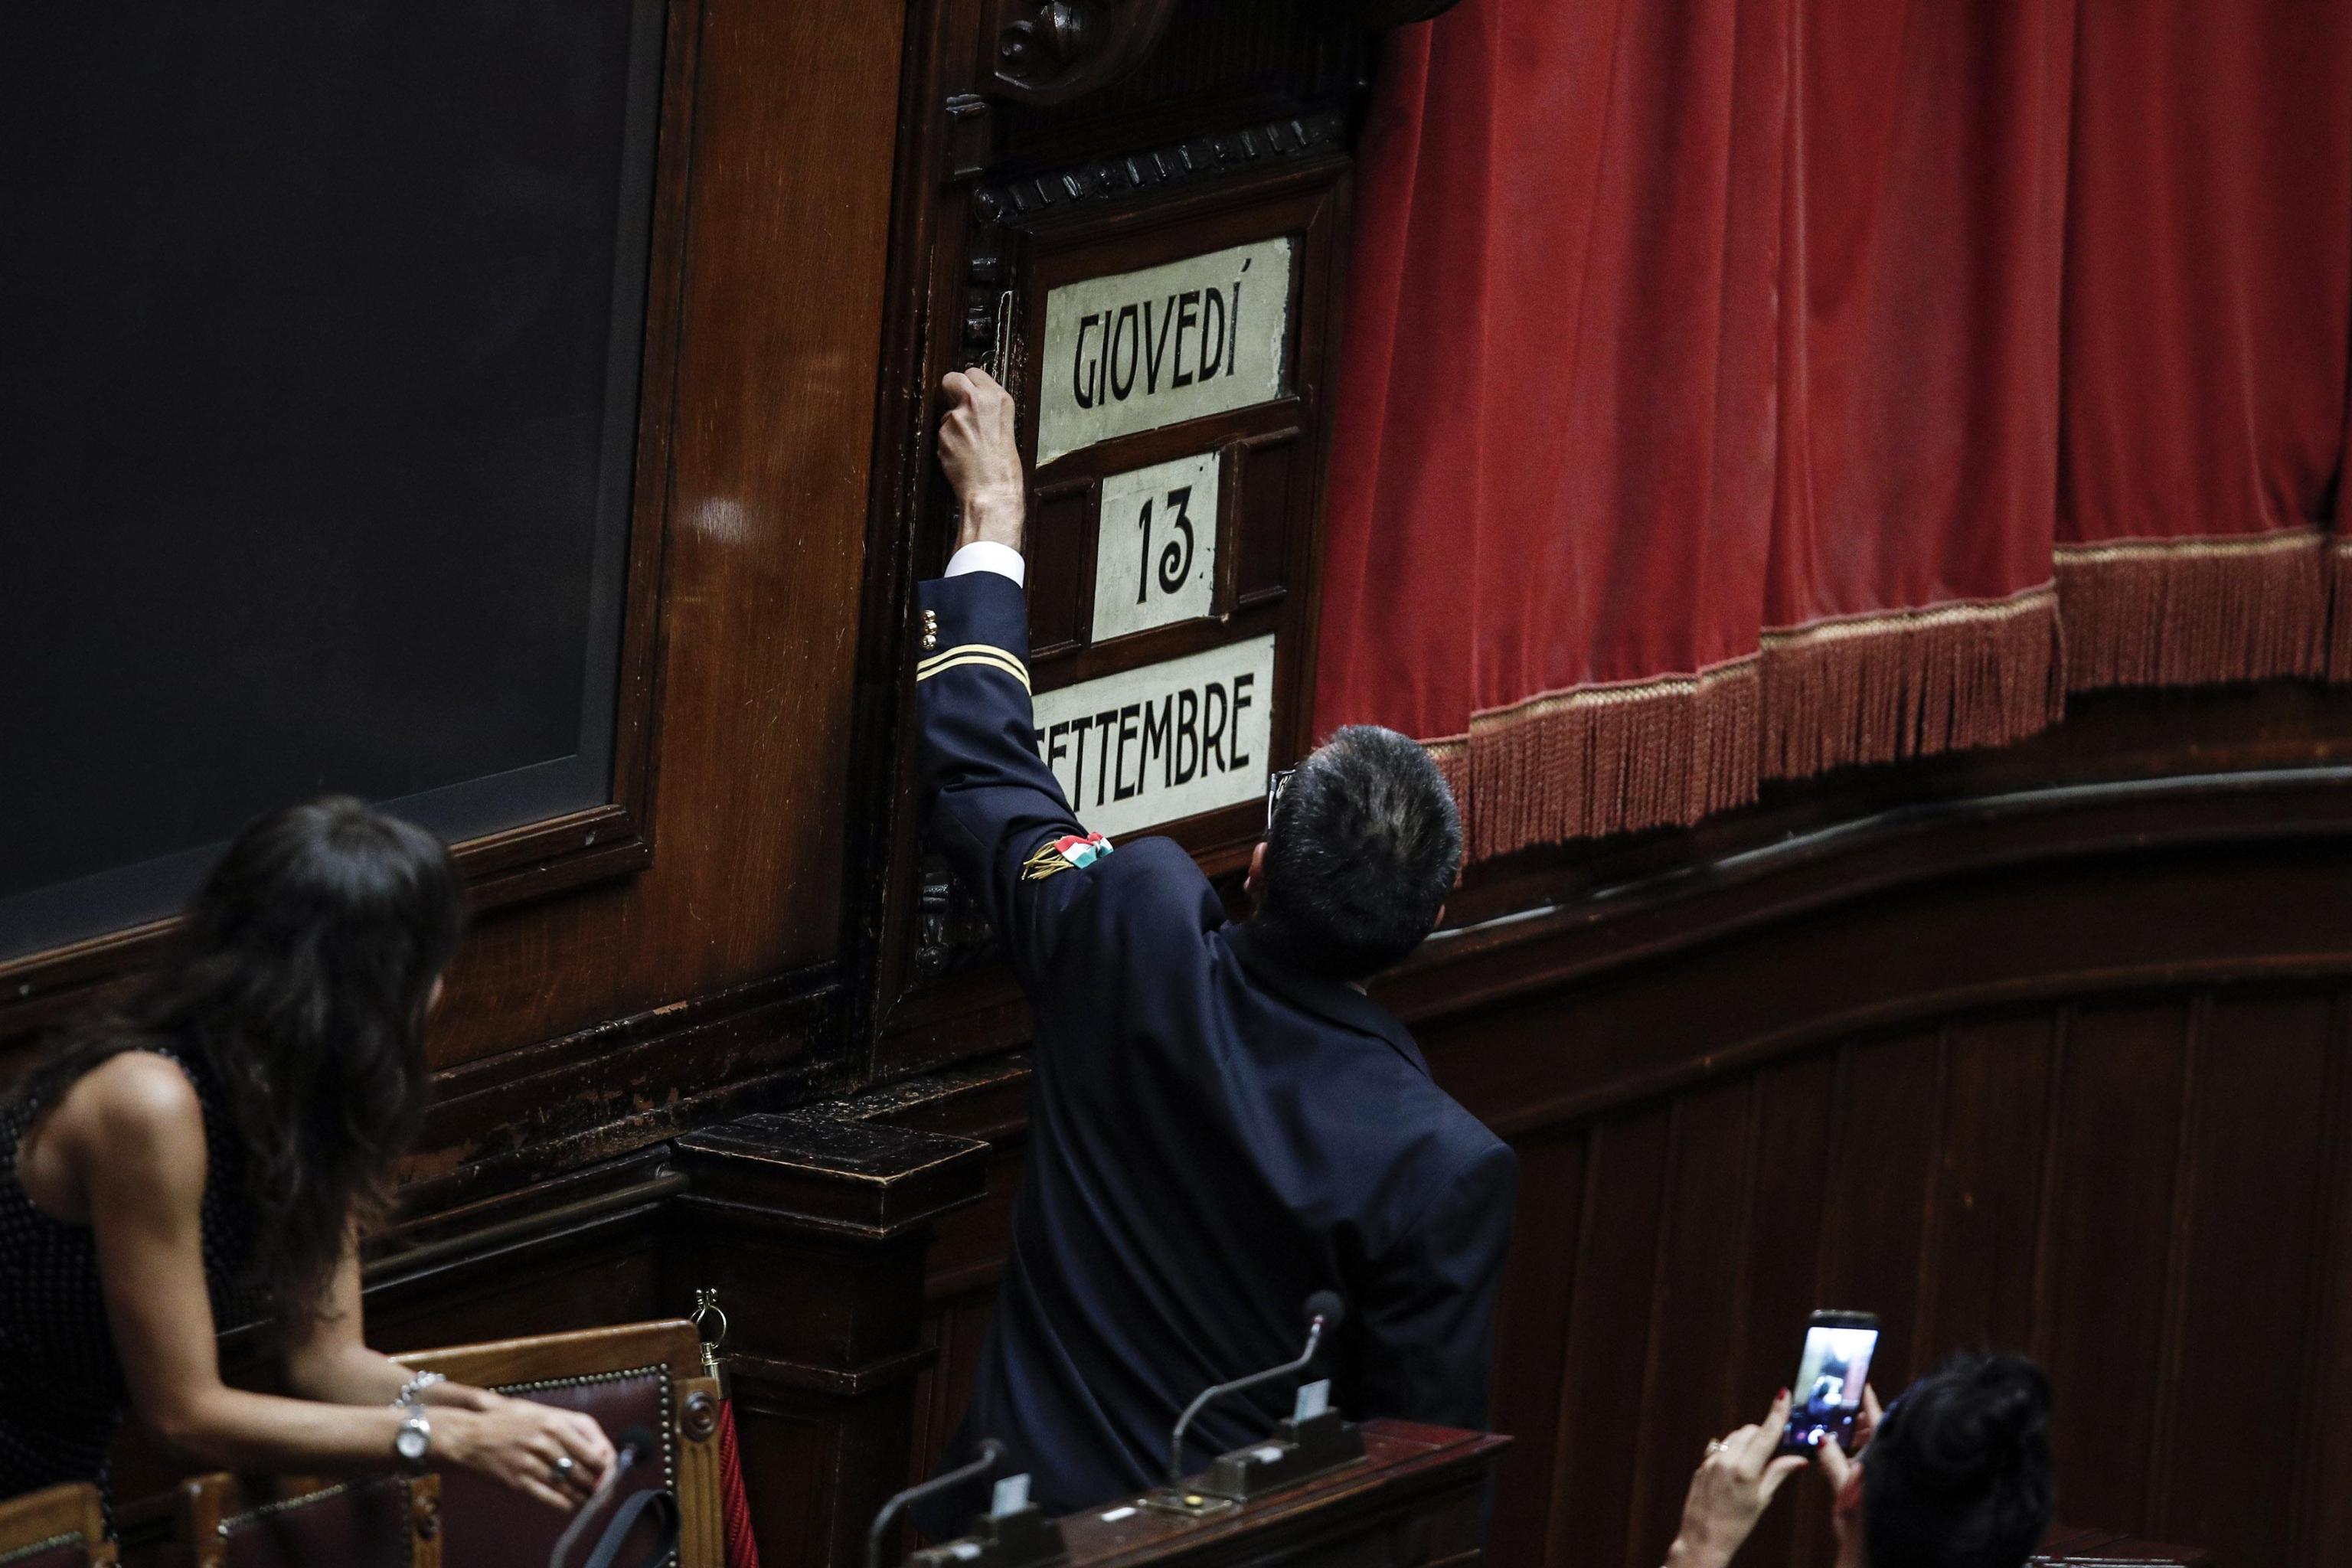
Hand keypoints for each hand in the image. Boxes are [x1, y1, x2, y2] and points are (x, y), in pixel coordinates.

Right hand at [436, 1394, 616, 1511]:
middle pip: (585, 1469)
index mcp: (555, 1421)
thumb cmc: (508, 1422)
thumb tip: (599, 1449)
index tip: (610, 1471)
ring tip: (591, 1499)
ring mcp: (531, 1462)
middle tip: (605, 1490)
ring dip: (585, 1496)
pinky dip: (565, 1504)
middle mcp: (546, 1441)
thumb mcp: (541, 1412)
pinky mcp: (518, 1481)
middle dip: (599, 1483)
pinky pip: (550, 1497)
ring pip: (570, 1485)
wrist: (468, 1435)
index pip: (594, 1447)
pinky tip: (571, 1505)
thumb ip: (570, 1427)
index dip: (607, 1464)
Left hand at [938, 367, 1024, 553]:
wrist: (992, 491)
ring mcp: (957, 417)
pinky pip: (941, 433)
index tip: (969, 392)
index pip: (973, 372)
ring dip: (952, 424)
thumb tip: (974, 403)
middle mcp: (977, 402)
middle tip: (957, 405)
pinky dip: (948, 442)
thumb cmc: (1004, 468)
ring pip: (945, 412)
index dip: (969, 384)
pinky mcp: (943, 433)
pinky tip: (961, 454)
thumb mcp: (1006, 428)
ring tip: (968, 445)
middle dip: (952, 390)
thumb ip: (990, 410)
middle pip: (952, 379)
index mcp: (998, 399)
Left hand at [1663, 1390, 1808, 1567]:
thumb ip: (1778, 1473)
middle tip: (1773, 1451)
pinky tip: (1735, 1471)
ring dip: (1747, 1442)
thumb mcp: (1761, 1500)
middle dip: (1762, 1435)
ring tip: (1753, 1465)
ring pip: (1733, 1437)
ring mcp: (1711, 1461)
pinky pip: (1720, 1448)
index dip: (1777, 1413)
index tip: (1783, 1395)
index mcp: (1745, 1469)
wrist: (1702, 1539)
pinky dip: (1732, 1452)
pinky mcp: (1701, 1465)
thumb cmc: (1736, 1525)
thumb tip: (1798, 1459)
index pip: (1766, 1434)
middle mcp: (1726, 1459)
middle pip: (1749, 1431)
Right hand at [1814, 1382, 1880, 1555]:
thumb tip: (1822, 1438)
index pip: (1878, 1422)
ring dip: (1855, 1437)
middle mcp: (1885, 1464)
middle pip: (1875, 1433)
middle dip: (1858, 1420)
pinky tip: (1839, 1454)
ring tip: (1838, 1429)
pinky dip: (1854, 1453)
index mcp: (1881, 1460)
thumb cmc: (1861, 1523)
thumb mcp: (1843, 1488)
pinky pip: (1866, 1461)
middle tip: (1842, 1409)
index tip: (1864, 1385)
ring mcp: (1882, 1474)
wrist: (1867, 1551)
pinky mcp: (1876, 1485)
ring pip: (1871, 1447)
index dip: (1870, 1402)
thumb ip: (1832, 1462)